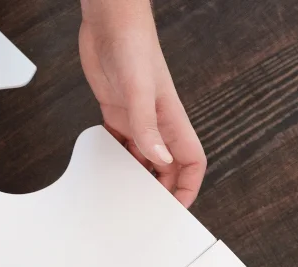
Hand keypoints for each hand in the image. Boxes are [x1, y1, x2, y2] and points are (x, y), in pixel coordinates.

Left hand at [77, 0, 205, 205]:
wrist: (110, 23)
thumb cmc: (133, 46)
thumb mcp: (139, 90)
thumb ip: (147, 126)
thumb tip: (158, 160)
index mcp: (172, 119)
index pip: (192, 161)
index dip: (189, 186)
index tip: (177, 209)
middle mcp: (157, 123)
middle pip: (168, 167)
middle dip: (161, 190)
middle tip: (145, 212)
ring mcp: (137, 118)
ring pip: (143, 159)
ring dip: (136, 177)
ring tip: (124, 198)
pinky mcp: (116, 112)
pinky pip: (120, 145)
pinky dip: (115, 159)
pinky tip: (105, 169)